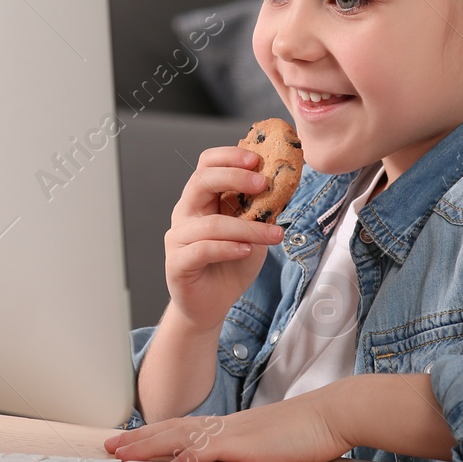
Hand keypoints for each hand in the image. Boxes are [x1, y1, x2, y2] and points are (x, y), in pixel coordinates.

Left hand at [102, 391, 353, 461]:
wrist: (331, 414)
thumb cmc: (305, 431)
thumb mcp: (266, 445)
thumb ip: (243, 453)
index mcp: (227, 428)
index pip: (181, 430)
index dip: (152, 435)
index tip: (128, 442)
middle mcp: (224, 427)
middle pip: (171, 430)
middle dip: (137, 440)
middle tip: (110, 446)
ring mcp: (233, 434)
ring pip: (181, 437)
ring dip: (149, 445)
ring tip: (123, 453)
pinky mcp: (246, 445)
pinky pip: (210, 451)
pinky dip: (187, 457)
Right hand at [164, 145, 284, 334]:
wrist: (211, 305)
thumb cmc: (231, 264)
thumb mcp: (254, 232)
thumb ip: (261, 211)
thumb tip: (285, 186)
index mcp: (202, 199)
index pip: (207, 164)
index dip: (230, 156)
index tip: (257, 160)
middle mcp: (186, 213)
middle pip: (202, 181)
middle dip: (234, 177)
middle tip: (263, 184)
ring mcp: (179, 238)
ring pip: (211, 223)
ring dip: (247, 227)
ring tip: (274, 235)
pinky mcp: (178, 263)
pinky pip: (202, 249)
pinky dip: (228, 248)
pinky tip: (246, 251)